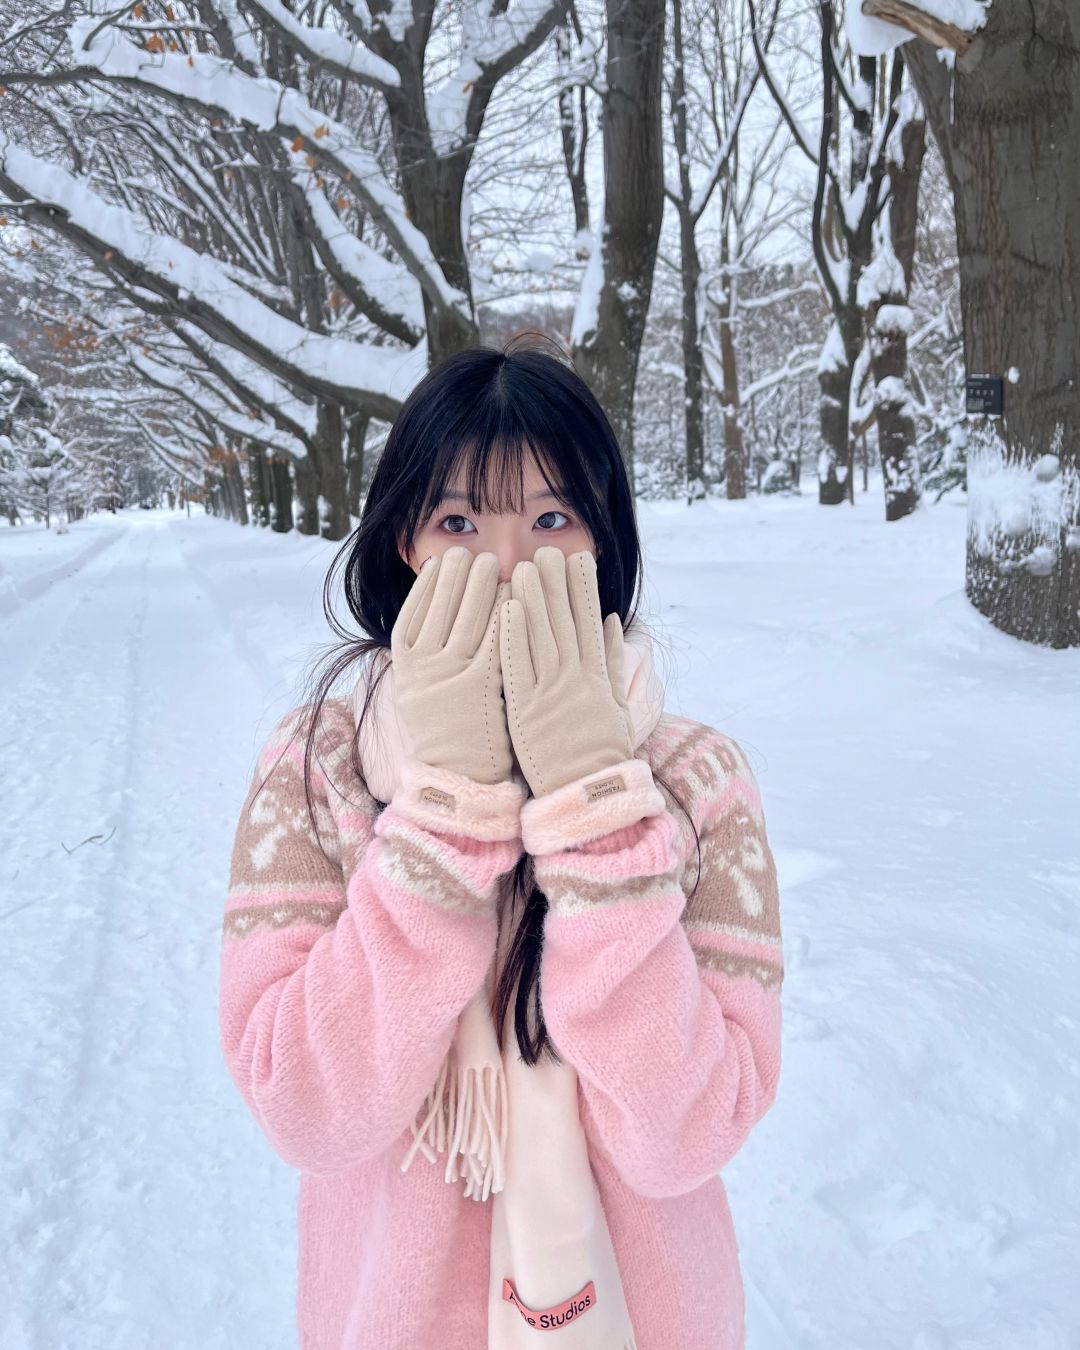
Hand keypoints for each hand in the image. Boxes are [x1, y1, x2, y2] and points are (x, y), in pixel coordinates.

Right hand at [390, 546, 514, 784]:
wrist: (458, 778)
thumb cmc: (443, 731)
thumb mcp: (416, 692)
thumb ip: (420, 656)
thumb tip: (430, 614)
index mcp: (405, 666)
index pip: (414, 611)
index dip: (430, 584)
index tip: (441, 561)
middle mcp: (425, 667)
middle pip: (443, 606)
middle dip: (460, 574)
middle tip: (474, 554)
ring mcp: (453, 675)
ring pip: (470, 616)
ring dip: (483, 585)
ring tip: (494, 564)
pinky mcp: (484, 686)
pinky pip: (497, 639)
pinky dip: (505, 613)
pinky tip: (514, 595)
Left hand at [498, 546, 633, 796]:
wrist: (587, 795)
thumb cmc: (601, 753)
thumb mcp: (617, 706)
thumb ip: (615, 662)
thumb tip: (614, 622)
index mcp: (598, 676)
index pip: (590, 621)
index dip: (584, 587)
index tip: (578, 558)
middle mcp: (576, 679)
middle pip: (564, 621)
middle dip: (556, 582)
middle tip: (547, 550)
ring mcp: (551, 693)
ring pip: (540, 636)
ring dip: (533, 599)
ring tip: (524, 567)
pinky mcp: (525, 710)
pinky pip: (518, 668)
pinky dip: (514, 638)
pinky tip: (508, 610)